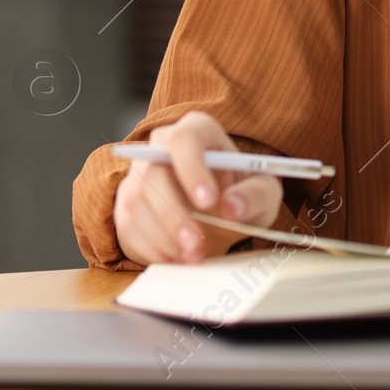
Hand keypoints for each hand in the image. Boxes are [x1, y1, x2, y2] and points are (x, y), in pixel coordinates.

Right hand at [112, 111, 283, 265]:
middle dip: (174, 214)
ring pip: (137, 201)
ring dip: (163, 235)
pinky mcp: (126, 204)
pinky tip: (177, 257)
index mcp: (198, 131)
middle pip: (154, 173)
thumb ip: (255, 195)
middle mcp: (161, 147)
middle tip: (197, 244)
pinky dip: (152, 247)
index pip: (184, 139)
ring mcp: (139, 175)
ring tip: (193, 254)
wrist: (221, 214)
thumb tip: (233, 206)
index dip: (192, 168)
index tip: (208, 201)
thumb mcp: (263, 193)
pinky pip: (128, 225)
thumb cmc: (242, 193)